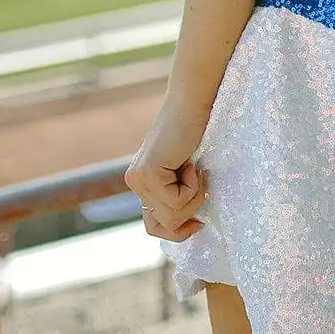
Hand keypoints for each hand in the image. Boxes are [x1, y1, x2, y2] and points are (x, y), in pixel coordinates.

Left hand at [124, 97, 211, 241]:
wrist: (194, 102)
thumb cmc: (198, 132)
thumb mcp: (185, 171)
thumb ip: (177, 193)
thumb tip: (186, 228)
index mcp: (142, 184)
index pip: (154, 227)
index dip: (178, 231)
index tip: (198, 221)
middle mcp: (134, 183)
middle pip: (165, 226)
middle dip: (191, 211)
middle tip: (199, 182)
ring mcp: (138, 179)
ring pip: (172, 217)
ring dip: (194, 196)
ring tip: (195, 169)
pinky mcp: (148, 173)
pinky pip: (176, 201)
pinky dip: (193, 186)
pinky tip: (191, 163)